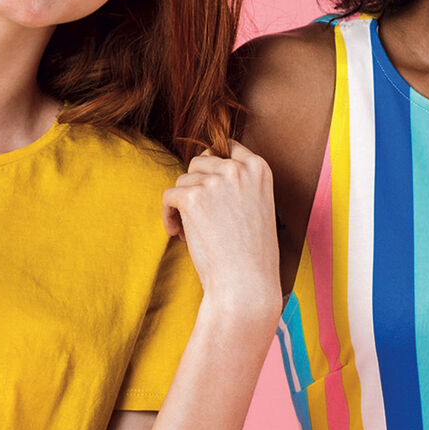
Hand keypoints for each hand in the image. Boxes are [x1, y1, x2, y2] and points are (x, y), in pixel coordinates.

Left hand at [161, 141, 281, 320]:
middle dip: (195, 187)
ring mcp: (215, 181)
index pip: (230, 147)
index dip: (214, 165)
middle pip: (200, 162)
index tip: (209, 187)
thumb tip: (202, 159)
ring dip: (181, 204)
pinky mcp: (192, 197)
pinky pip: (168, 196)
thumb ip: (238, 182)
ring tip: (191, 230)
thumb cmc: (252, 252)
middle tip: (200, 216)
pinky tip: (178, 234)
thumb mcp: (258, 204)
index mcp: (260, 168)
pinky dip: (168, 215)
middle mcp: (238, 169)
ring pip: (182, 180)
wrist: (245, 283)